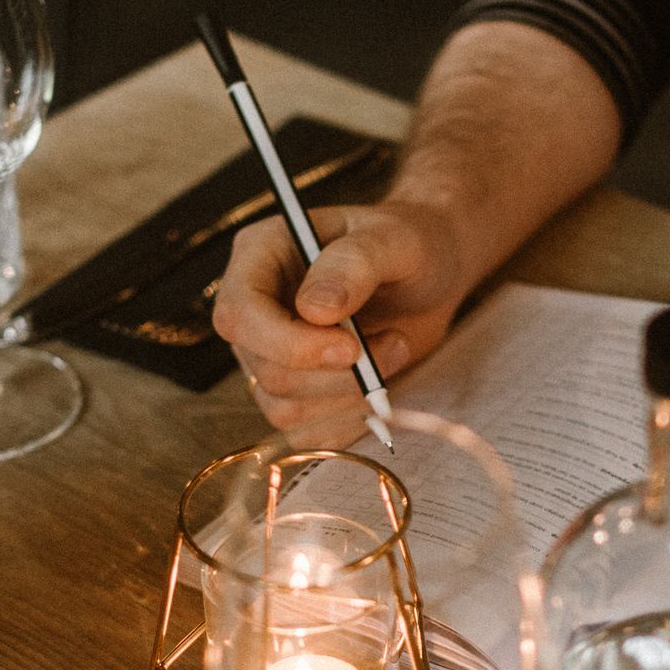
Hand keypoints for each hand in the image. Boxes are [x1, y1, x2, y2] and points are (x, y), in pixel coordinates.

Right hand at [211, 199, 471, 440]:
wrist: (430, 276)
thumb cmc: (409, 246)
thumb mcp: (393, 240)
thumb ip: (354, 264)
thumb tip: (313, 310)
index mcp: (260, 254)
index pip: (239, 314)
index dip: (288, 343)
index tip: (352, 347)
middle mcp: (254, 307)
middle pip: (266, 370)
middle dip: (336, 374)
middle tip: (394, 344)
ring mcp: (268, 353)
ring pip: (284, 406)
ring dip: (350, 394)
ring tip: (393, 351)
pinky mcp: (292, 390)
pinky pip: (305, 430)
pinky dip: (350, 417)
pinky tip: (378, 382)